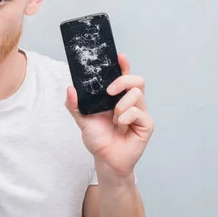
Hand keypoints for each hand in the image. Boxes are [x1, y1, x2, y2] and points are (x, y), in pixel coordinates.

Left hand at [64, 54, 153, 176]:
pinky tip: (121, 129)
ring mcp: (140, 112)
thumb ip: (74, 105)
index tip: (119, 57)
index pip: (123, 76)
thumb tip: (70, 89)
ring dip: (120, 107)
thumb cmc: (98, 138)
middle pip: (136, 80)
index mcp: (117, 97)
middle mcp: (131, 102)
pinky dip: (124, 120)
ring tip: (114, 121)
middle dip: (122, 80)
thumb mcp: (82, 119)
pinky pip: (137, 112)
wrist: (105, 159)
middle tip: (109, 91)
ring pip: (136, 95)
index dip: (123, 65)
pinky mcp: (146, 124)